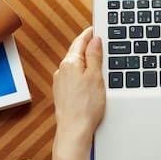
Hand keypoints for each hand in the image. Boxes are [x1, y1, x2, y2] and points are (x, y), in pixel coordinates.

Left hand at [52, 27, 104, 148]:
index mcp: (69, 63)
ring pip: (75, 66)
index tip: (96, 28)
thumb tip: (95, 39)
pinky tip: (90, 80)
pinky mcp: (62, 94)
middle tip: (100, 42)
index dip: (89, 34)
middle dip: (87, 47)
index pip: (80, 41)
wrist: (74, 130)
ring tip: (98, 61)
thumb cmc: (86, 106)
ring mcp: (60, 83)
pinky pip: (73, 78)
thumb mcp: (96, 76)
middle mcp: (61, 71)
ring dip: (85, 61)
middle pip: (76, 53)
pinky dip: (81, 74)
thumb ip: (95, 56)